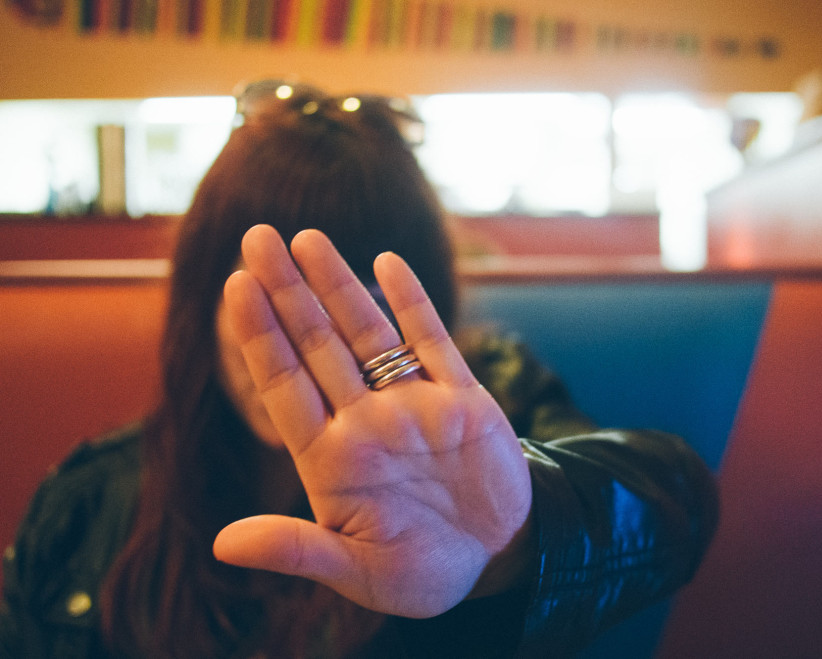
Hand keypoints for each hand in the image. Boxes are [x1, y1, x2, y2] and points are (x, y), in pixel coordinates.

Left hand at [212, 225, 532, 617]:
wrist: (501, 559)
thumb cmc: (424, 573)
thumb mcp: (359, 571)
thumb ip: (297, 548)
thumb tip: (221, 545)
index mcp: (333, 460)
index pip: (284, 385)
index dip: (260, 336)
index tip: (235, 287)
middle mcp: (366, 421)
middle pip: (317, 343)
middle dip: (288, 290)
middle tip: (257, 236)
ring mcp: (413, 405)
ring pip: (367, 332)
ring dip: (339, 284)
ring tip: (307, 237)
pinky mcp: (461, 399)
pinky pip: (432, 341)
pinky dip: (411, 303)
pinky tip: (386, 263)